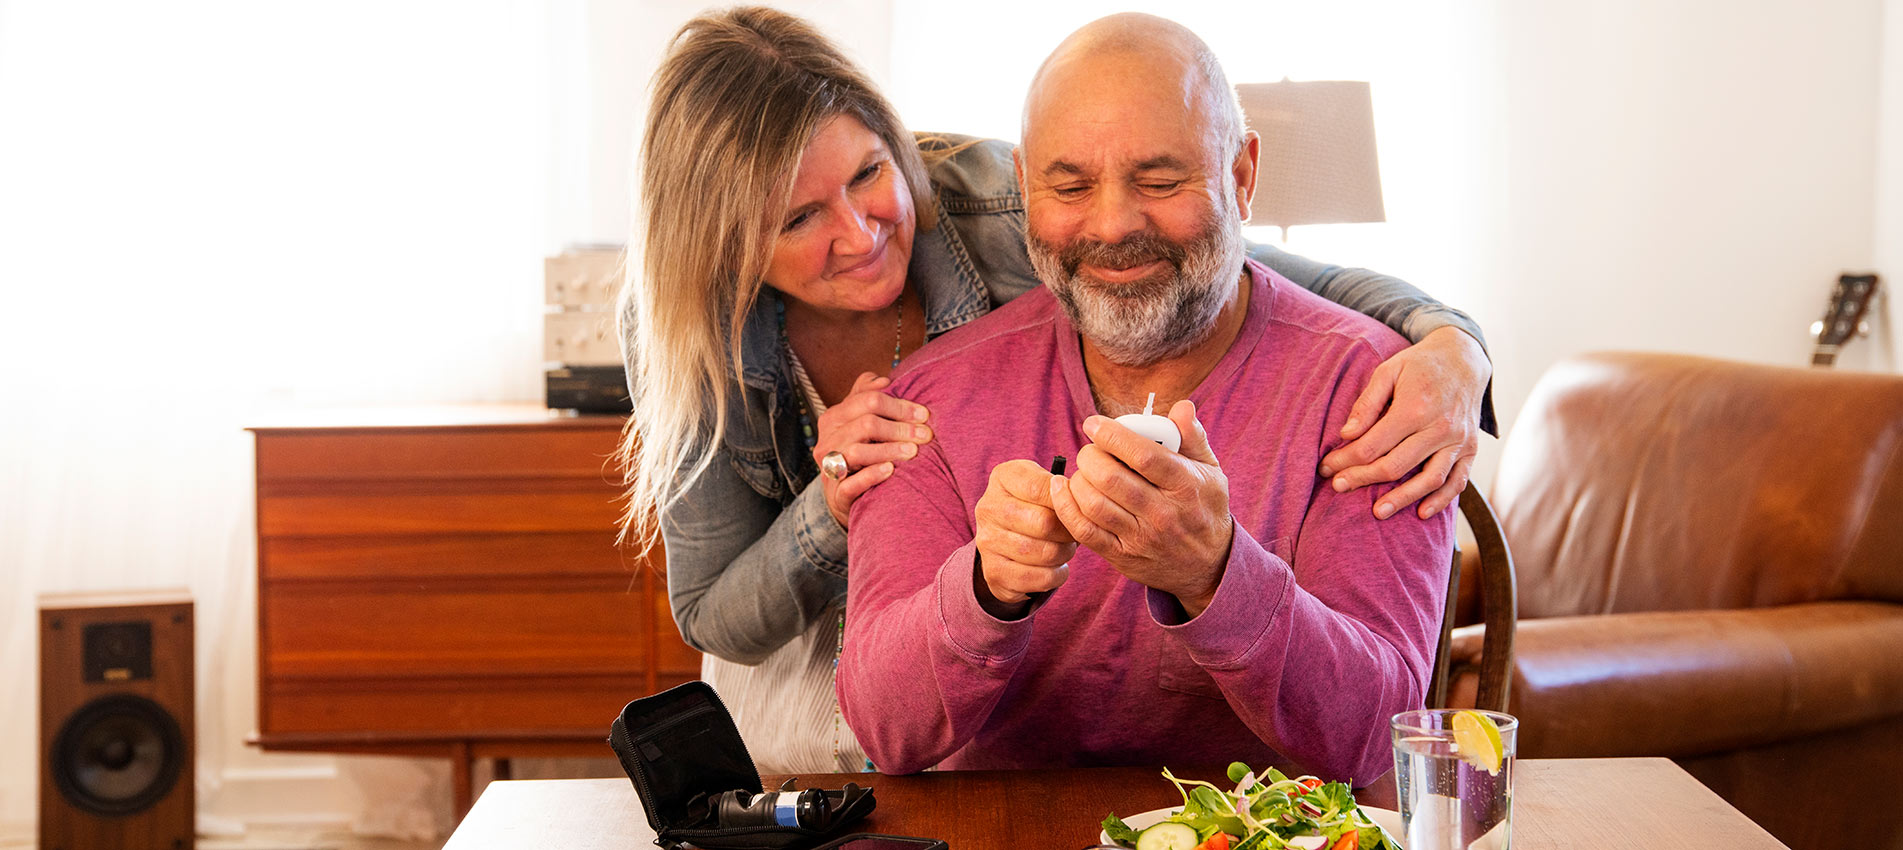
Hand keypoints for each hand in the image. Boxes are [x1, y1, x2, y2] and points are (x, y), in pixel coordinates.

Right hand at [815, 372, 933, 527]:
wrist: (845, 494)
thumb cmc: (860, 450)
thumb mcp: (860, 420)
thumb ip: (868, 396)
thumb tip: (884, 380)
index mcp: (834, 417)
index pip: (867, 400)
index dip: (899, 405)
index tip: (924, 414)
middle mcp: (828, 439)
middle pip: (865, 424)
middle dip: (899, 428)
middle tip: (925, 435)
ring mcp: (829, 466)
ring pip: (857, 451)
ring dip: (889, 449)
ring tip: (913, 452)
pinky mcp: (835, 492)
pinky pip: (851, 483)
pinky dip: (872, 475)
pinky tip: (890, 470)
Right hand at [974, 459, 1077, 611]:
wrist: (1005, 541)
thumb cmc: (1034, 506)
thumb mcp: (1043, 485)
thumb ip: (1061, 488)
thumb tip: (1079, 502)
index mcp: (1002, 477)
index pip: (1040, 488)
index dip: (1066, 502)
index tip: (1075, 509)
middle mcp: (988, 507)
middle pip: (1044, 523)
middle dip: (1068, 532)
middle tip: (1073, 534)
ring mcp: (987, 541)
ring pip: (1044, 553)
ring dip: (1064, 554)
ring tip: (1065, 549)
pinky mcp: (994, 571)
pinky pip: (1039, 578)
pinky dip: (1057, 575)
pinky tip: (1055, 567)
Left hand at [1048, 400, 1233, 617]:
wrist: (1208, 566)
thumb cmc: (1204, 508)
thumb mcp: (1211, 472)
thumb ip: (1193, 437)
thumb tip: (1182, 406)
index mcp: (1186, 486)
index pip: (1143, 456)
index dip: (1112, 435)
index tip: (1093, 423)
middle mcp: (1163, 514)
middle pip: (1111, 478)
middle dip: (1089, 456)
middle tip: (1089, 450)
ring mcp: (1141, 538)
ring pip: (1094, 504)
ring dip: (1078, 480)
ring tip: (1083, 471)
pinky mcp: (1122, 556)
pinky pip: (1083, 531)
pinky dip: (1065, 507)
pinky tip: (1061, 489)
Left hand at [1319, 327, 1488, 519]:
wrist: (1464, 358)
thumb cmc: (1419, 365)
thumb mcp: (1388, 371)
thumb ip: (1366, 404)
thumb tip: (1346, 435)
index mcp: (1415, 407)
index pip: (1373, 445)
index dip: (1346, 460)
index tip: (1327, 468)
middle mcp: (1440, 427)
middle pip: (1396, 465)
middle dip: (1362, 479)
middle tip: (1338, 487)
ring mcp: (1458, 440)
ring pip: (1429, 479)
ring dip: (1402, 498)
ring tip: (1377, 512)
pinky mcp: (1471, 449)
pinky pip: (1458, 481)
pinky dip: (1441, 500)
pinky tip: (1421, 512)